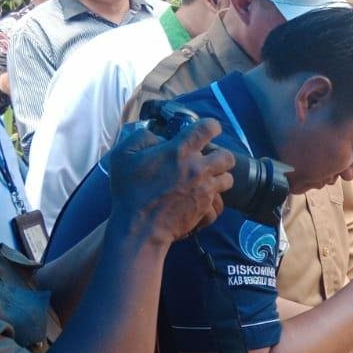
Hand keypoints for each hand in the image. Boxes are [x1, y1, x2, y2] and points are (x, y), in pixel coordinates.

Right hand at [110, 119, 233, 244]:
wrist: (139, 226)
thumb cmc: (129, 190)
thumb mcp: (123, 155)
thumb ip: (143, 138)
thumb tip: (159, 138)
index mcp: (180, 151)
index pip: (207, 128)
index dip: (211, 126)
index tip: (209, 129)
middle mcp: (198, 168)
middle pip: (227, 156)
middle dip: (220, 156)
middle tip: (208, 160)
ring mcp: (205, 190)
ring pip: (228, 179)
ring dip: (219, 178)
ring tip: (206, 181)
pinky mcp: (206, 208)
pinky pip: (220, 204)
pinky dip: (214, 202)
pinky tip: (203, 201)